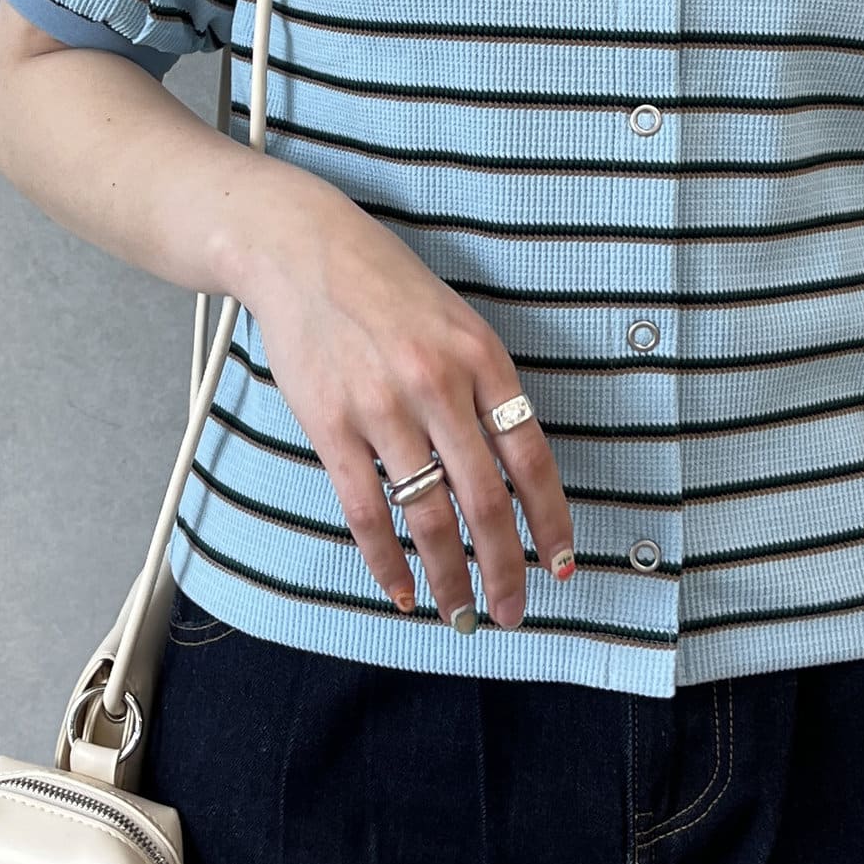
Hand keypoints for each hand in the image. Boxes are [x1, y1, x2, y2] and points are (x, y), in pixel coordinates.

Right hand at [239, 183, 575, 629]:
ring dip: (450, 577)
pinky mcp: (331, 425)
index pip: (532, 457)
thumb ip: (485, 388)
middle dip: (504, 570)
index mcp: (483, 358)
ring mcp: (383, 407)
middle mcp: (439, 385)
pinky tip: (402, 591)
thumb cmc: (385, 286)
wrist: (303, 249)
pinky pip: (365, 510)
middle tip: (512, 610)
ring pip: (428, 516)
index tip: (560, 565)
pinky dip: (386, 561)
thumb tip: (512, 470)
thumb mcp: (457, 321)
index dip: (551, 521)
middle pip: (486, 501)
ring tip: (461, 614)